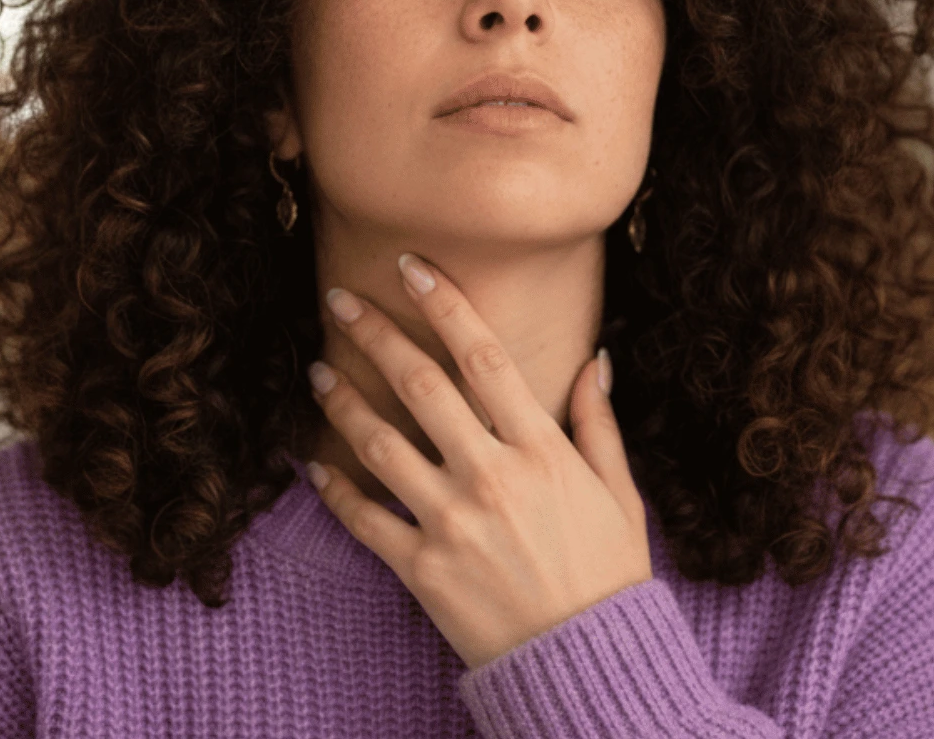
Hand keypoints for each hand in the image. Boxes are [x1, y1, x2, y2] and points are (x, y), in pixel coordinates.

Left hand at [304, 253, 653, 669]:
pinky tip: (314, 463)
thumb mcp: (620, 494)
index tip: (411, 266)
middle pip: (419, 384)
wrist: (588, 667)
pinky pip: (364, 519)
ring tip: (319, 373)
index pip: (484, 357)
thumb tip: (596, 359)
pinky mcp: (423, 570)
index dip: (444, 304)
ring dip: (342, 401)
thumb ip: (600, 423)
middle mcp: (492, 477)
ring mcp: (452, 524)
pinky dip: (333, 488)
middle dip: (374, 332)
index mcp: (542, 451)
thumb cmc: (609, 577)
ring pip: (379, 443)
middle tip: (339, 300)